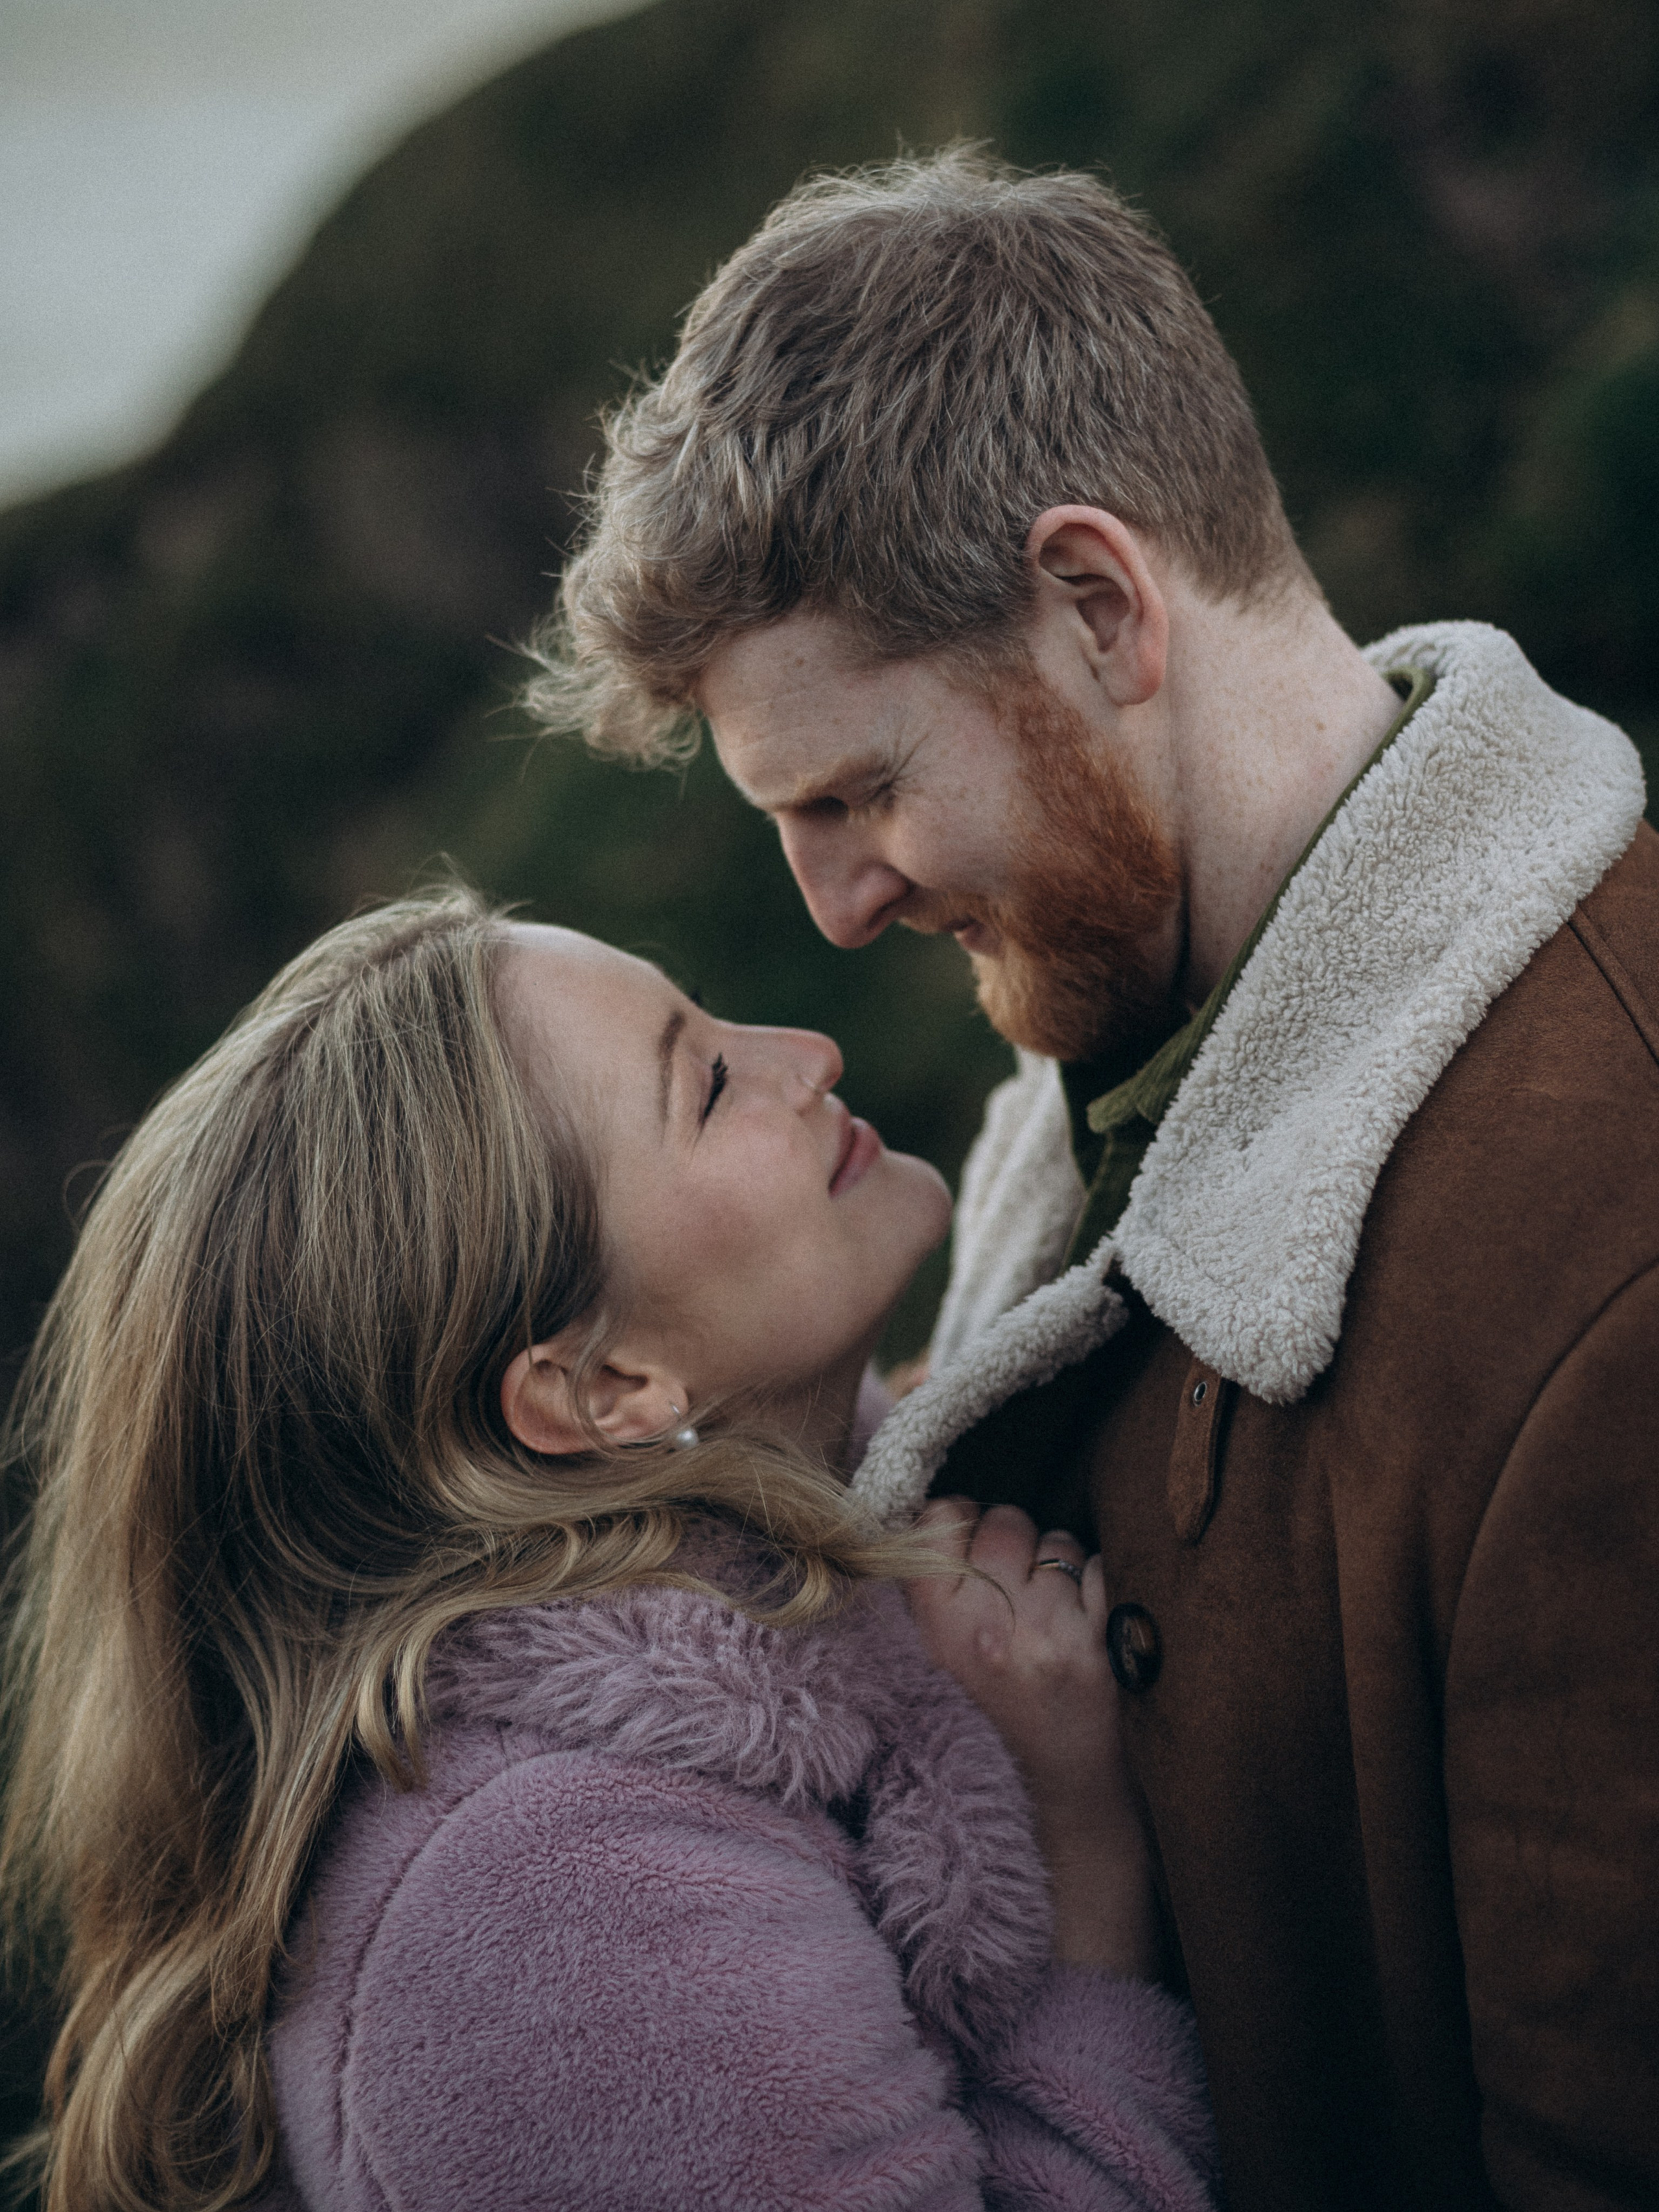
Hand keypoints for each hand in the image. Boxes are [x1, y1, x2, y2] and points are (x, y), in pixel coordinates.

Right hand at [905, 1499, 1160, 1979]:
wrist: (1057, 1826)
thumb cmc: (988, 1743)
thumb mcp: (931, 1673)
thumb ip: (930, 1601)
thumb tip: (941, 1516)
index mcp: (931, 1631)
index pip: (940, 1517)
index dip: (961, 1524)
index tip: (970, 1552)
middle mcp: (984, 1630)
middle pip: (1005, 1521)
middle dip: (1016, 1546)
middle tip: (1018, 1595)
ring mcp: (1047, 1638)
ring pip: (1059, 1543)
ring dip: (1062, 1570)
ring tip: (1054, 1625)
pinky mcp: (1104, 1653)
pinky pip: (1106, 1571)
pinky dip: (1103, 1591)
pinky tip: (1091, 1634)